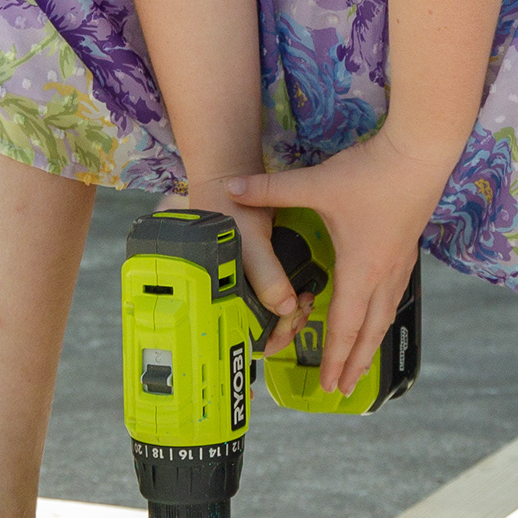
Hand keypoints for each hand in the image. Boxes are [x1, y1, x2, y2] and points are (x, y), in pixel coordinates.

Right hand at [176, 188, 302, 334]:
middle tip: (302, 307)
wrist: (228, 180)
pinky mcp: (248, 278)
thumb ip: (266, 276)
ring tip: (303, 301)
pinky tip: (297, 293)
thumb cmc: (232, 208)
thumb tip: (284, 309)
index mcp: (214, 296)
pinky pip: (266, 303)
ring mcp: (236, 287)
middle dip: (283, 327)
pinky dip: (283, 303)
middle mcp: (223, 297)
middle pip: (255, 333)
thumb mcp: (250, 242)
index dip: (271, 336)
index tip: (293, 318)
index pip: (242, 337)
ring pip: (262, 320)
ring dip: (285, 317)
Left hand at [221, 124, 453, 395]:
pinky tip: (378, 314)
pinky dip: (382, 316)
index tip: (329, 385)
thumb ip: (272, 189)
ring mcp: (399, 263)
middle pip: (370, 331)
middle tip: (344, 389)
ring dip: (372, 343)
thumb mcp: (317, 183)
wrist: (420, 153)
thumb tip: (231, 189)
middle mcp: (383, 274)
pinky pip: (393, 296)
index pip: (345, 326)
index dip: (336, 358)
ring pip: (385, 315)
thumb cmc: (371, 173)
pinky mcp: (407, 250)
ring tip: (363, 364)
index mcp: (360, 269)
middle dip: (356, 363)